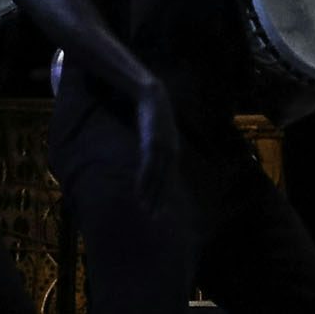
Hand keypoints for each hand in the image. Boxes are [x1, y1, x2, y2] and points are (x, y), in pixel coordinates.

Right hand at [134, 80, 180, 206]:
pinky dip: (145, 181)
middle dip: (161, 200)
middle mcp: (172, 150)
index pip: (170, 177)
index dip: (165, 194)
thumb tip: (150, 161)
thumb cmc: (152, 115)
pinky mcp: (153, 142)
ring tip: (147, 211)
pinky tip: (140, 193)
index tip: (161, 211)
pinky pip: (149, 166)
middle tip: (156, 218)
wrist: (153, 94)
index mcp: (174, 150)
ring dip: (152, 195)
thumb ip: (155, 148)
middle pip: (166, 180)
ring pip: (158, 177)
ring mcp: (164, 147)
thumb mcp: (157, 134)